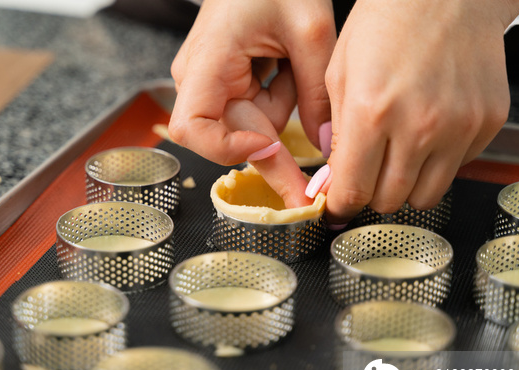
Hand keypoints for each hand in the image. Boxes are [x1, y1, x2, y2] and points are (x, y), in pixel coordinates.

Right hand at [169, 0, 335, 207]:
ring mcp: (208, 81)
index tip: (269, 149)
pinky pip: (253, 109)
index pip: (193, 128)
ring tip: (294, 64)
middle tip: (313, 190)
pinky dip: (279, 97)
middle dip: (276, 147)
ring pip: (247, 126)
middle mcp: (198, 77)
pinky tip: (287, 66)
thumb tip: (325, 148)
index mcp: (208, 60)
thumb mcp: (311, 31)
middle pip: (229, 137)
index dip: (227, 149)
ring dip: (282, 108)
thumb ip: (317, 93)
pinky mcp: (223, 83)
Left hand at [318, 0, 513, 224]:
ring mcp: (458, 127)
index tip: (337, 207)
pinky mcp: (486, 123)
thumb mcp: (339, 75)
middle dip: (370, 196)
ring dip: (405, 187)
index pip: (353, 190)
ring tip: (395, 159)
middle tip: (365, 176)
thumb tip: (333, 178)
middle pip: (389, 201)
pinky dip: (437, 164)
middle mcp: (418, 126)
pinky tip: (426, 133)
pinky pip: (456, 169)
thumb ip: (335, 133)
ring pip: (426, 196)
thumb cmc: (385, 24)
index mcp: (371, 113)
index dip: (340, 206)